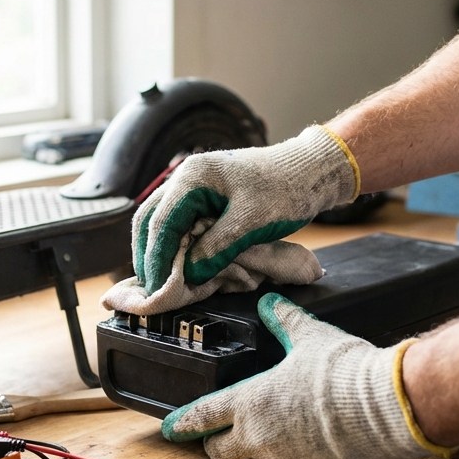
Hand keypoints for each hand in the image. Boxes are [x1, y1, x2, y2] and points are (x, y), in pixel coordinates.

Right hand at [132, 126, 359, 293]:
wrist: (309, 170)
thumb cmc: (285, 190)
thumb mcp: (251, 223)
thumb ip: (217, 248)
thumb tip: (188, 275)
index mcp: (193, 178)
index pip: (160, 222)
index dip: (155, 258)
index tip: (157, 287)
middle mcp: (186, 177)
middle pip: (150, 219)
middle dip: (148, 255)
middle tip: (152, 288)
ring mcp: (193, 185)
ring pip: (161, 220)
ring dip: (158, 249)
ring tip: (160, 280)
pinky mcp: (204, 195)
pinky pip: (178, 220)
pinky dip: (173, 242)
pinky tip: (178, 263)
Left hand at [160, 294, 452, 458]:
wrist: (387, 406)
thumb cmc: (346, 371)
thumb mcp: (311, 337)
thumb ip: (285, 321)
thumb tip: (272, 302)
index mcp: (251, 401)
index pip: (202, 415)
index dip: (183, 423)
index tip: (170, 428)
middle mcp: (259, 438)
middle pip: (220, 453)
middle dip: (218, 445)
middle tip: (225, 436)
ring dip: (261, 454)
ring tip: (281, 437)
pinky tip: (314, 448)